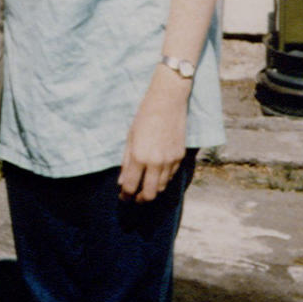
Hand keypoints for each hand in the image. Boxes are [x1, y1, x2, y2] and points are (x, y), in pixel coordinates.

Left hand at [118, 69, 189, 201]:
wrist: (168, 102)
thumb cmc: (144, 116)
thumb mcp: (130, 138)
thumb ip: (126, 162)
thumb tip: (122, 183)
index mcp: (139, 157)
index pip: (131, 187)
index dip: (125, 196)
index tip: (123, 198)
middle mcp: (156, 162)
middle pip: (150, 194)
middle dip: (141, 199)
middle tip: (135, 198)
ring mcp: (170, 161)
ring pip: (162, 187)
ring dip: (153, 190)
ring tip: (145, 187)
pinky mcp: (180, 156)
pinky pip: (171, 176)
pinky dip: (163, 180)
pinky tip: (156, 175)